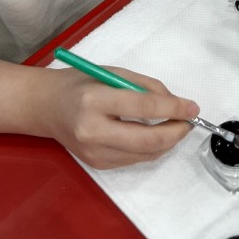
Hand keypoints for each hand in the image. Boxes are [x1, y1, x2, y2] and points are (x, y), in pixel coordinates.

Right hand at [0, 57, 198, 168]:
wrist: (45, 107)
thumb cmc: (79, 83)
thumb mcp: (111, 73)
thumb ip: (144, 86)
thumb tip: (175, 103)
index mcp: (94, 101)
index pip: (143, 108)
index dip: (173, 108)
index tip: (192, 107)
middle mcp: (93, 131)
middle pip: (147, 140)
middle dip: (176, 132)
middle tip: (188, 121)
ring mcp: (94, 153)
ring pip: (145, 155)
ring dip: (167, 142)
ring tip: (174, 126)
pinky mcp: (97, 165)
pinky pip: (134, 159)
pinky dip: (151, 149)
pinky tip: (154, 135)